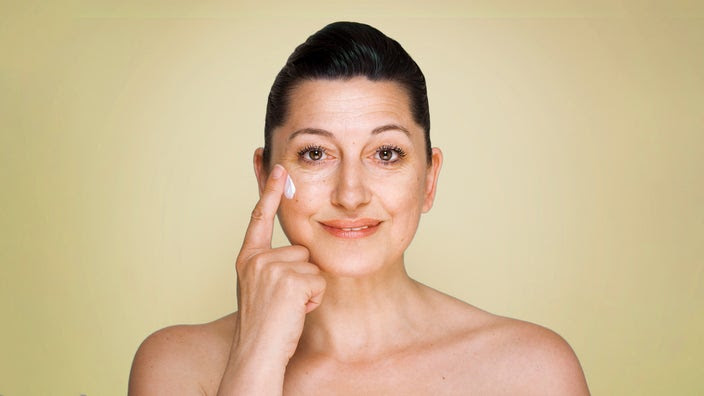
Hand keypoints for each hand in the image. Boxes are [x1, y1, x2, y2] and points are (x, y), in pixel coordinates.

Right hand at [218, 164, 325, 394]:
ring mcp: (271, 268)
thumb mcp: (261, 289)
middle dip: (302, 276)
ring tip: (289, 309)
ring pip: (312, 266)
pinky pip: (318, 282)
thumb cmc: (264, 328)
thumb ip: (273, 266)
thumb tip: (298, 252)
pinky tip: (296, 313)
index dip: (270, 191)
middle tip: (285, 303)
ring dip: (308, 289)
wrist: (256, 354)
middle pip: (301, 250)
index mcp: (247, 258)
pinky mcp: (290, 280)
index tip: (278, 166)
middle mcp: (256, 259)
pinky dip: (313, 300)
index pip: (260, 218)